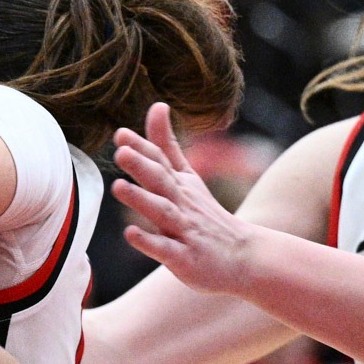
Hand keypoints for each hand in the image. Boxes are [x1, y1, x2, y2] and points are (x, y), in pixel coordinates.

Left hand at [110, 103, 263, 296]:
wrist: (245, 257)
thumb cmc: (206, 215)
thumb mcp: (188, 177)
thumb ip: (167, 145)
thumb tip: (157, 105)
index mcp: (180, 184)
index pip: (160, 161)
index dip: (141, 148)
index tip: (121, 134)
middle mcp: (182, 203)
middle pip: (161, 181)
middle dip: (141, 165)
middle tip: (121, 151)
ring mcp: (185, 230)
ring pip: (163, 213)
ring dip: (141, 199)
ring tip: (118, 187)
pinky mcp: (185, 258)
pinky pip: (165, 250)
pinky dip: (149, 242)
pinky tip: (131, 234)